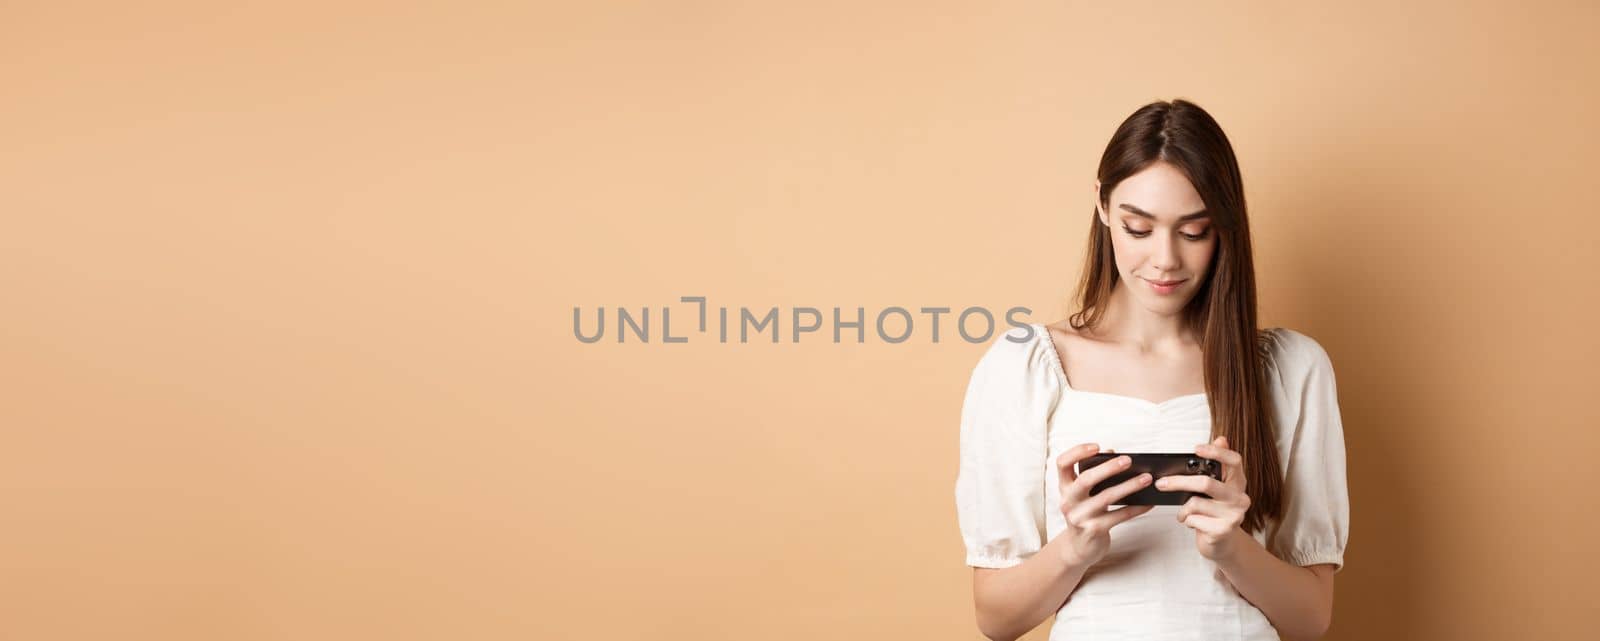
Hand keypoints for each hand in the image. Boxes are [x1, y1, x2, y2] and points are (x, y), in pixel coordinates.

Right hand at [1053, 443, 1154, 568]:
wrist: (1078, 548)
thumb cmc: (1085, 514)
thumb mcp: (1083, 495)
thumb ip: (1094, 474)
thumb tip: (1114, 453)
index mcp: (1064, 487)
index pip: (1062, 463)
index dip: (1077, 452)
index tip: (1096, 446)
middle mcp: (1068, 501)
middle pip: (1086, 479)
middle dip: (1108, 468)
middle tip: (1128, 460)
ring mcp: (1080, 517)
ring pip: (1107, 497)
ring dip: (1129, 486)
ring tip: (1147, 478)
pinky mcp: (1094, 530)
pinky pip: (1119, 516)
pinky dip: (1137, 508)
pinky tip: (1149, 502)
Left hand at [1157, 435, 1253, 562]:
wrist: (1221, 544)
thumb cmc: (1213, 512)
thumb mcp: (1214, 489)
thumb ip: (1216, 466)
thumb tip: (1222, 438)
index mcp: (1238, 483)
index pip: (1234, 460)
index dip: (1216, 452)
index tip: (1195, 448)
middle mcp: (1240, 498)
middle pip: (1205, 483)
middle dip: (1179, 482)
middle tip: (1160, 483)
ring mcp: (1234, 515)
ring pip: (1195, 503)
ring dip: (1183, 509)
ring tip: (1185, 513)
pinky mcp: (1223, 531)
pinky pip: (1193, 519)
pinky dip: (1186, 521)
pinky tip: (1192, 524)